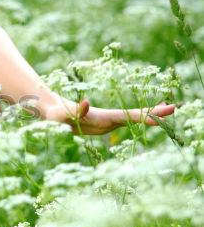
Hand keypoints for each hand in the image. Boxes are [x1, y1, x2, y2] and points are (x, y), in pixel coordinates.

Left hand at [42, 96, 176, 134]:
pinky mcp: (105, 124)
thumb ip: (76, 111)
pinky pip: (126, 121)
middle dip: (154, 111)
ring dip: (151, 114)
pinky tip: (152, 118)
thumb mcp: (63, 115)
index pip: (128, 115)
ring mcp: (108, 119)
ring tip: (169, 110)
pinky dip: (141, 118)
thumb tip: (86, 102)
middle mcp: (108, 116)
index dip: (144, 116)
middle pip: (135, 113)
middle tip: (174, 108)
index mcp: (103, 115)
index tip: (160, 117)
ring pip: (133, 116)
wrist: (52, 112)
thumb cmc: (55, 115)